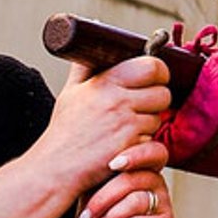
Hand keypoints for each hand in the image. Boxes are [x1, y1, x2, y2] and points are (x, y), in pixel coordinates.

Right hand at [32, 58, 171, 196]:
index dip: (158, 72)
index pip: (152, 66)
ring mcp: (126, 124)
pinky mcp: (132, 145)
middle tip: (140, 107)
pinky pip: (152, 140)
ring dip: (148, 123)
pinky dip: (143, 143)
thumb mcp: (71, 93)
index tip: (154, 79)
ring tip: (126, 128)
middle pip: (163, 93)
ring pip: (159, 117)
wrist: (55, 169)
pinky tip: (124, 144)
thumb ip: (84, 68)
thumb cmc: (64, 133)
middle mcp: (119, 100)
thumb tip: (91, 48)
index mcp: (106, 82)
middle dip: (156, 100)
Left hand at [77, 153, 173, 217]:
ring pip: (135, 201)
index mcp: (142, 172)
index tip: (111, 164)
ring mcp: (164, 206)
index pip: (150, 151)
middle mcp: (157, 185)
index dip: (135, 154)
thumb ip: (95, 184)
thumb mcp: (91, 204)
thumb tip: (88, 168)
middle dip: (103, 199)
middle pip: (134, 178)